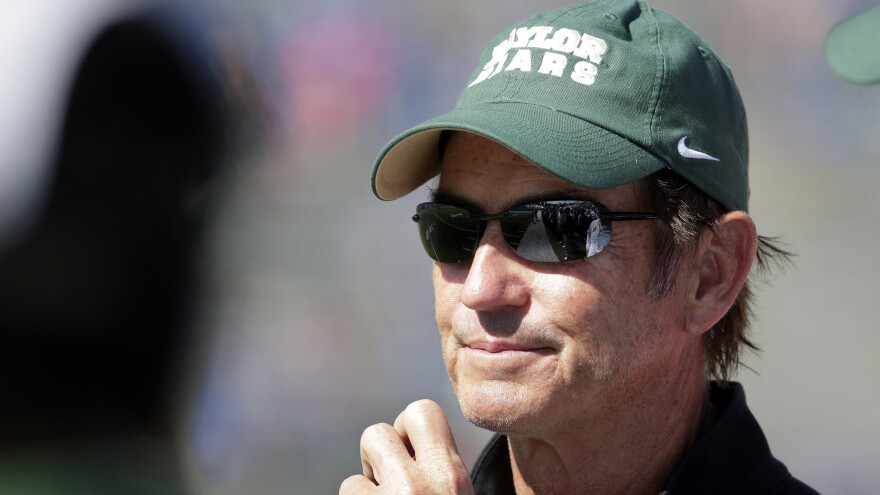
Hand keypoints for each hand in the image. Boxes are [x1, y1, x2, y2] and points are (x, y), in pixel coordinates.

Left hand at [340, 399, 474, 493]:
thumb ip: (445, 473)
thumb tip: (416, 453)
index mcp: (453, 479)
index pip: (424, 411)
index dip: (408, 428)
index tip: (409, 453)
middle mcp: (420, 485)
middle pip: (379, 430)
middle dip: (379, 450)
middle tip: (386, 476)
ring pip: (359, 460)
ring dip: (366, 478)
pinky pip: (349, 486)